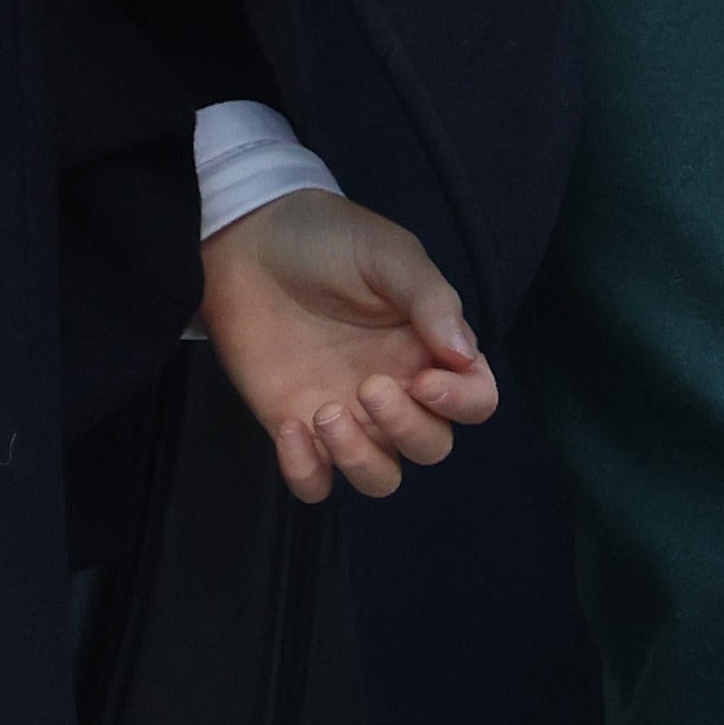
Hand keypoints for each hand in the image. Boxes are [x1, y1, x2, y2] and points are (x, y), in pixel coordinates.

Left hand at [198, 189, 495, 502]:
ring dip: (362, 461)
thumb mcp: (388, 255)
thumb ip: (431, 299)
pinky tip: (290, 430)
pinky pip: (316, 484)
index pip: (475, 400)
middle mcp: (397, 390)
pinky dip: (308, 474)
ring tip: (326, 414)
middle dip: (407, 428)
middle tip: (369, 385)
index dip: (461, 402)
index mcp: (428, 349)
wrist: (248, 241)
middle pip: (431, 446)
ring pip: (381, 478)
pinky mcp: (295, 430)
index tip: (423, 381)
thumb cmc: (328, 240)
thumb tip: (466, 355)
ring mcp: (347, 415)